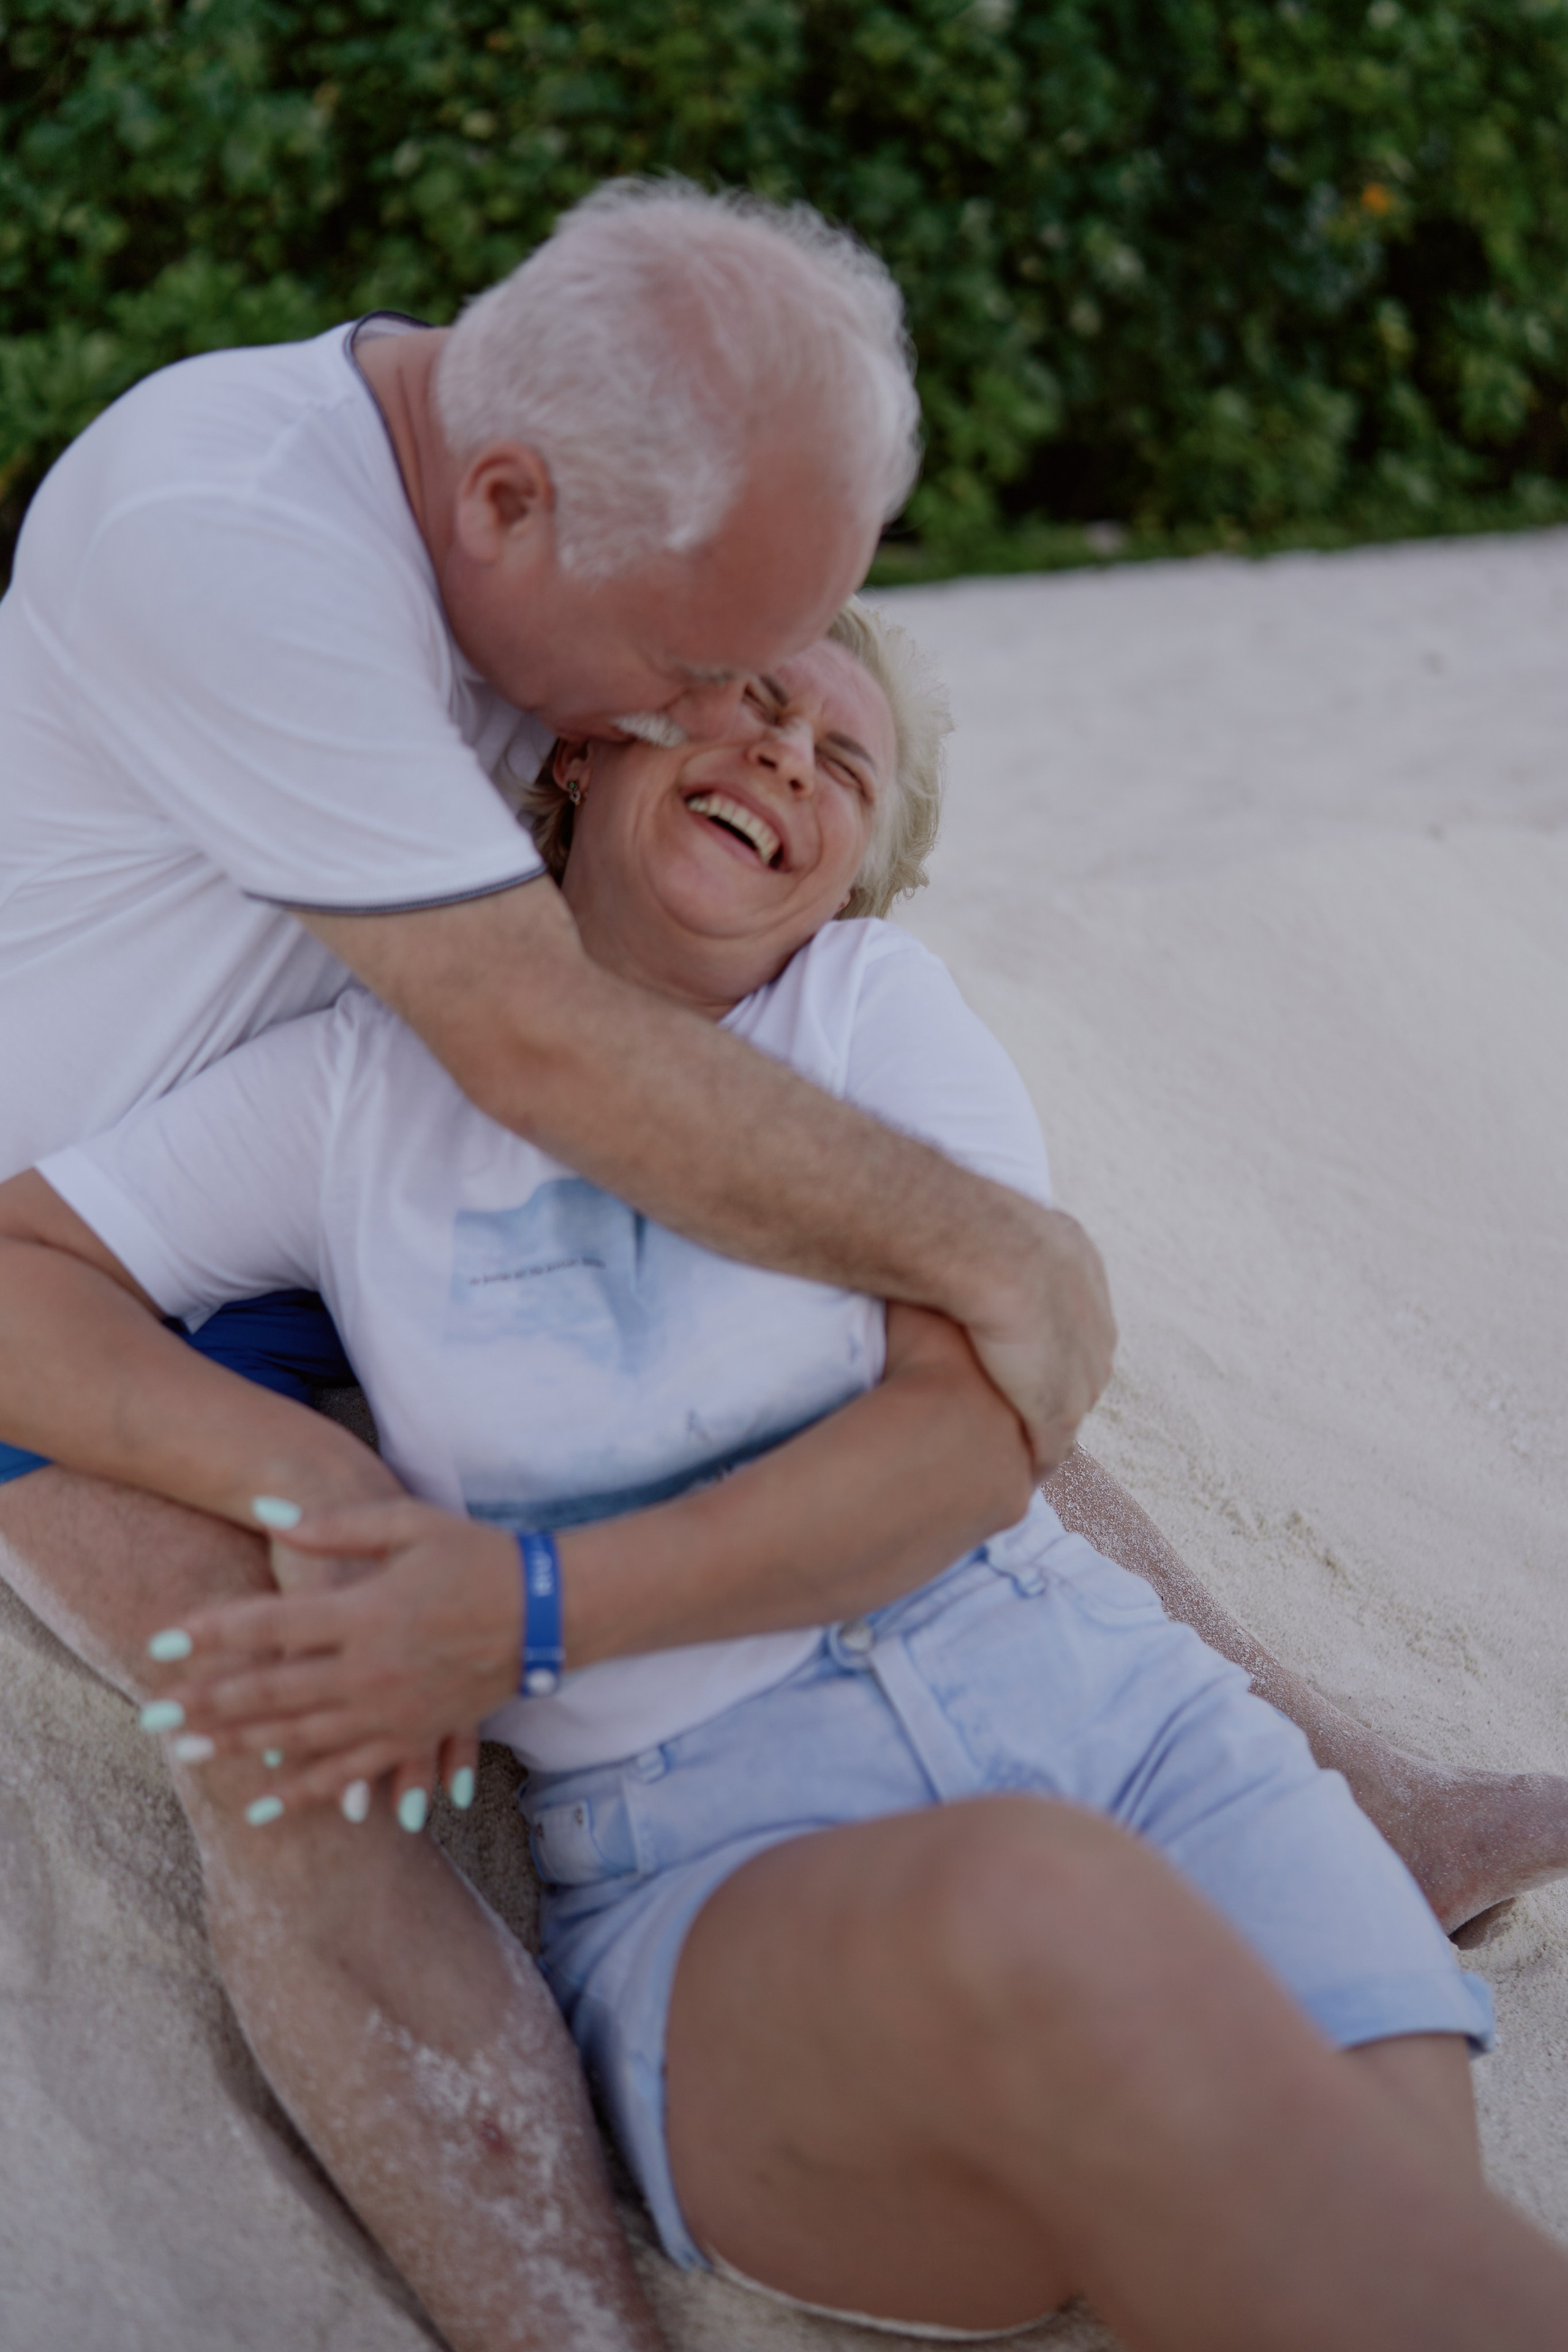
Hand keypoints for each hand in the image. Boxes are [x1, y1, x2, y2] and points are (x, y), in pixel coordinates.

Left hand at [154, 1501, 519, 1817]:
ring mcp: (390, 1710)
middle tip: (152, 1713)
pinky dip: (304, 1792)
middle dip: (206, 1702)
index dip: (212, 1632)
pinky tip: (263, 1808)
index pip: (270, 1623)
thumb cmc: (478, 1557)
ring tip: (186, 1754)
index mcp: (364, 1611)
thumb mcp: (409, 1524)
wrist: (548, 1612)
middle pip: (271, 1689)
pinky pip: (349, 1772)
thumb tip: (269, 1512)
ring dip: (239, 1745)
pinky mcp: (411, 1736)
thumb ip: (337, 1524)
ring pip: (299, 1736)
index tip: (164, 1641)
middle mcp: (369, 1668)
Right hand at [963, 1208, 1116, 1475]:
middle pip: (1083, 1366)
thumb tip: (957, 1232)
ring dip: (1050, 1426)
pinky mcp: (1057, 1406)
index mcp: (1080, 1266)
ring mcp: (1081, 1366)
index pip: (1073, 1316)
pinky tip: (1021, 1472)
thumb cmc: (963, 1223)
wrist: (982, 1248)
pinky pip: (1053, 1445)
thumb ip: (990, 1239)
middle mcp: (1094, 1319)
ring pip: (1071, 1407)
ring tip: (1020, 1446)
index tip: (1021, 1350)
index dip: (1048, 1337)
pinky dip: (1038, 1460)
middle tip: (1022, 1405)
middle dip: (1060, 1385)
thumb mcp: (993, 1220)